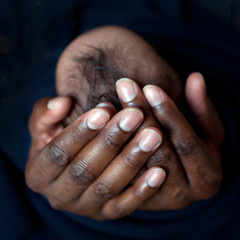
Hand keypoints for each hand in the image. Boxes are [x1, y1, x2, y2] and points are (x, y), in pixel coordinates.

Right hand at [25, 97, 165, 219]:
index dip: (80, 131)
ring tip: (152, 136)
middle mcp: (59, 196)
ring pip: (107, 186)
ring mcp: (84, 208)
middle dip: (111, 141)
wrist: (74, 167)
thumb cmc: (60, 141)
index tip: (104, 109)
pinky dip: (142, 190)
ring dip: (131, 161)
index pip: (58, 152)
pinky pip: (124, 206)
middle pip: (85, 169)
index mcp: (39, 174)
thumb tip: (62, 103)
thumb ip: (45, 114)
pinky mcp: (106, 214)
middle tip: (134, 116)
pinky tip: (159, 171)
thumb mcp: (44, 127)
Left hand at [116, 73, 224, 209]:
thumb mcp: (208, 131)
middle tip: (125, 86)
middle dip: (142, 116)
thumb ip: (202, 108)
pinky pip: (121, 177)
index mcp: (207, 177)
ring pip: (136, 165)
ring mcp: (157, 200)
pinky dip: (111, 151)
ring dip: (122, 132)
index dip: (169, 114)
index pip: (185, 142)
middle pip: (158, 152)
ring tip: (109, 102)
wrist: (184, 182)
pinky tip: (101, 125)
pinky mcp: (137, 200)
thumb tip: (195, 78)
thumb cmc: (199, 151)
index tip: (150, 87)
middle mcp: (182, 194)